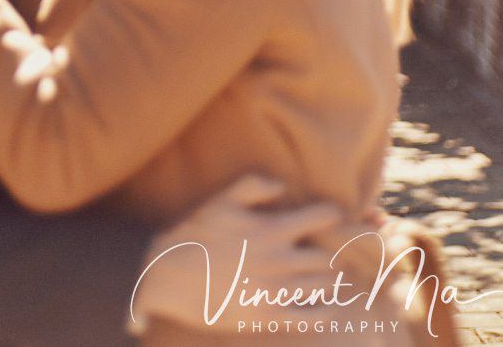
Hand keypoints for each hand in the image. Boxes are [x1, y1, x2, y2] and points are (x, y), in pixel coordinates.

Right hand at [130, 175, 341, 336]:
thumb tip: (282, 185)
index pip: (320, 219)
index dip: (331, 216)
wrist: (171, 275)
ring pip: (323, 286)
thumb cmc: (197, 234)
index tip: (332, 217)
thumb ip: (254, 186)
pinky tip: (325, 306)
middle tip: (330, 251)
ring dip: (329, 281)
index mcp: (271, 229)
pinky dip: (324, 311)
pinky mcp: (267, 317)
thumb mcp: (222, 200)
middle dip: (332, 252)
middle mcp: (279, 260)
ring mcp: (274, 290)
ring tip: (326, 277)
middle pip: (327, 257)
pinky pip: (310, 317)